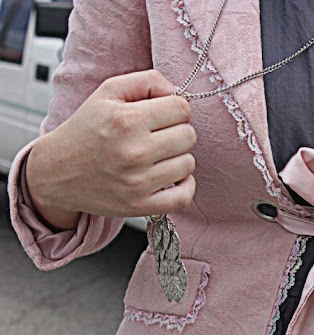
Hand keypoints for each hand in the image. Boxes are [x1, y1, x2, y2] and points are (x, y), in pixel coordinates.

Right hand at [26, 69, 196, 228]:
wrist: (56, 172)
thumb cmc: (86, 130)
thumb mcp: (108, 92)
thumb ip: (147, 81)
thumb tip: (176, 91)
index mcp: (126, 120)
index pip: (182, 108)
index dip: (176, 108)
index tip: (163, 115)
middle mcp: (134, 152)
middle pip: (189, 135)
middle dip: (177, 131)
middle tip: (158, 136)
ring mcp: (138, 182)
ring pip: (188, 163)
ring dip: (177, 158)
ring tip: (157, 156)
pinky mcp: (140, 206)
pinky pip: (183, 197)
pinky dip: (185, 187)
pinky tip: (171, 177)